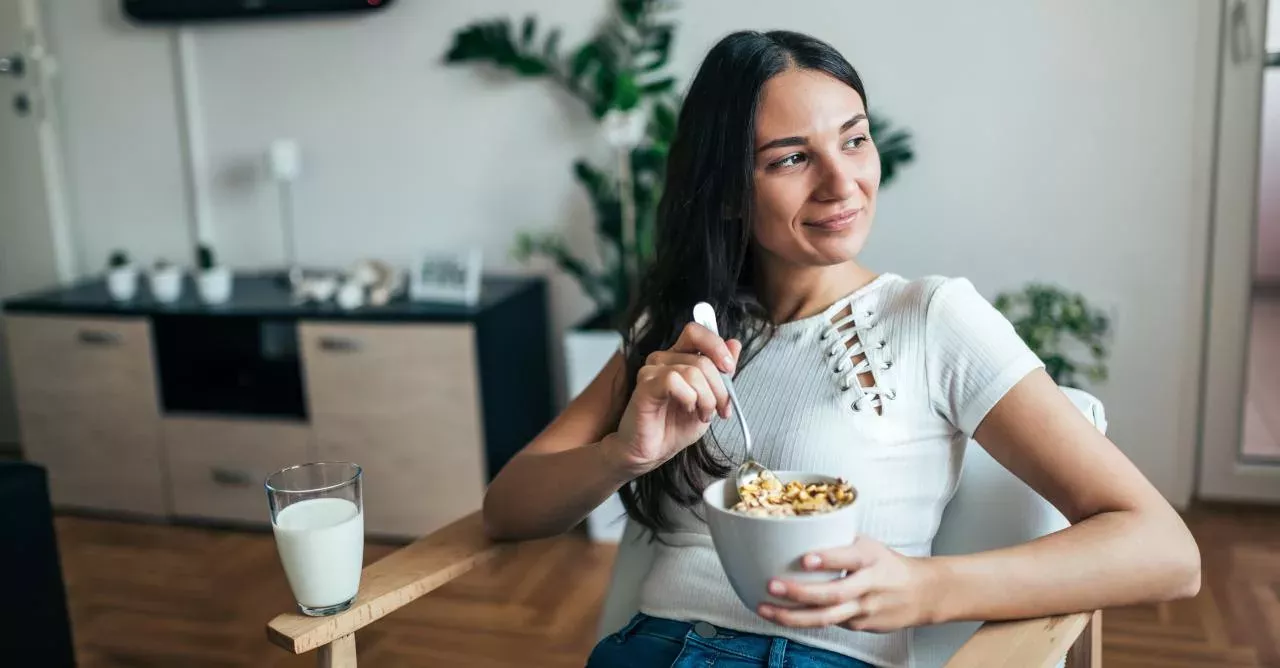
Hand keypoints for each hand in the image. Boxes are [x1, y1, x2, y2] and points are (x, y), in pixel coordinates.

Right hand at [612, 322, 742, 476]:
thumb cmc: (674, 427)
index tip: (729, 369)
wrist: (653, 452)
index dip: (717, 346)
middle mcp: (664, 359)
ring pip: (693, 372)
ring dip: (706, 399)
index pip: (697, 332)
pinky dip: (689, 398)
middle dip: (720, 389)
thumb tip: (734, 344)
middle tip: (719, 409)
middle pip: (703, 359)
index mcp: (679, 357)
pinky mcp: (645, 385)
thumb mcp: (710, 398)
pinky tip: (687, 409)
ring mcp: (652, 370)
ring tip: (702, 414)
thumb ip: (721, 372)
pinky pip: (674, 380)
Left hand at [756, 536, 938, 632]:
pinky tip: (781, 614)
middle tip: (772, 585)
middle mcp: (868, 585)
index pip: (849, 558)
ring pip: (826, 617)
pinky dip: (802, 620)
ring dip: (792, 616)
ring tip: (766, 608)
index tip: (805, 559)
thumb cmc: (887, 564)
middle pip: (834, 594)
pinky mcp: (859, 626)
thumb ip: (837, 541)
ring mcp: (864, 609)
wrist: (921, 593)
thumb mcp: (868, 544)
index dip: (827, 559)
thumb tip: (797, 530)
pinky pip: (828, 624)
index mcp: (870, 558)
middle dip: (799, 593)